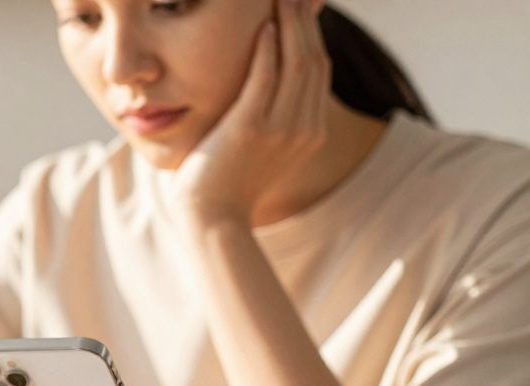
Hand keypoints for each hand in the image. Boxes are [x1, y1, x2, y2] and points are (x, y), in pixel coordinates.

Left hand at [169, 0, 329, 225]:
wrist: (212, 219)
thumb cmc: (226, 182)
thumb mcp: (258, 147)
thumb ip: (269, 115)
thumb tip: (263, 87)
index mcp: (310, 131)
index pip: (318, 70)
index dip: (311, 34)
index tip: (300, 7)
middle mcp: (303, 128)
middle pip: (313, 60)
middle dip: (305, 21)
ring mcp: (280, 129)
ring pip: (296, 63)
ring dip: (290, 24)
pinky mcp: (251, 129)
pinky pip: (266, 79)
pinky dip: (268, 50)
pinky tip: (262, 27)